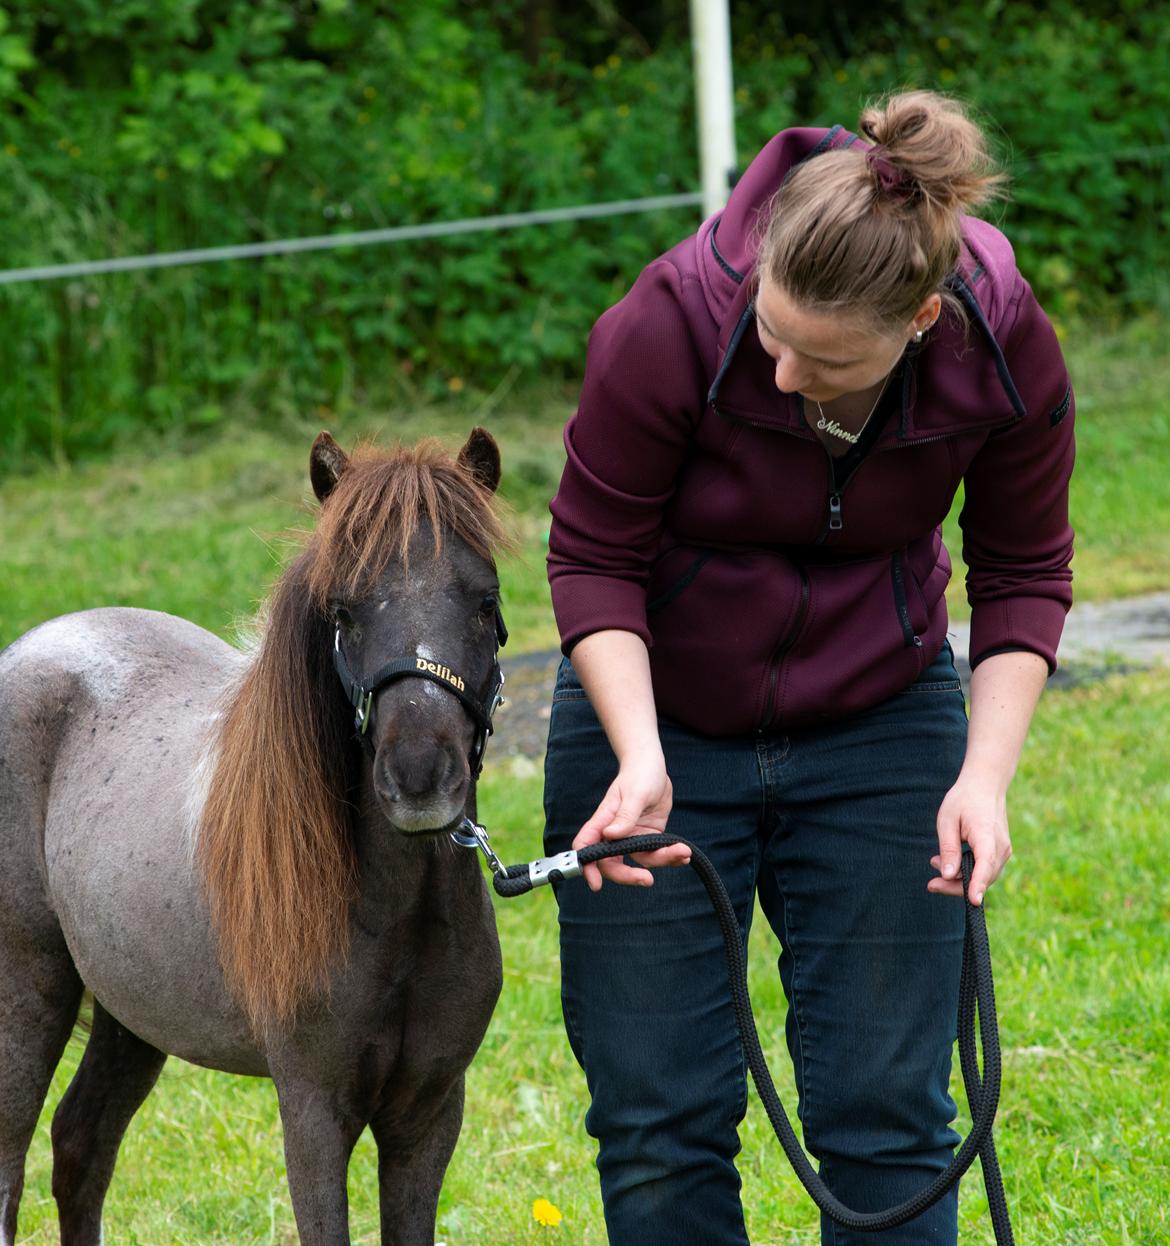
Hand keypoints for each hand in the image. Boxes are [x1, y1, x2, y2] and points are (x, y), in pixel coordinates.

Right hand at [572, 754, 689, 890]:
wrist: (653, 767)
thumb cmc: (639, 775)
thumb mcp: (634, 794)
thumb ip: (625, 816)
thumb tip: (610, 836)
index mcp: (603, 821)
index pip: (586, 846)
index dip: (587, 866)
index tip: (595, 883)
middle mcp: (615, 833)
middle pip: (611, 863)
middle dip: (627, 876)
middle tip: (647, 880)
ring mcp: (632, 836)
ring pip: (639, 861)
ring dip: (661, 862)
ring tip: (682, 853)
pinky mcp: (648, 837)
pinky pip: (655, 853)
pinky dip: (670, 856)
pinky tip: (683, 855)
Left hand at [929, 774, 1012, 906]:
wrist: (985, 786)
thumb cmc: (963, 800)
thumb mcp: (947, 821)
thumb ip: (948, 849)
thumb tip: (948, 875)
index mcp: (987, 836)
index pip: (985, 865)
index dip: (978, 884)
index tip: (973, 901)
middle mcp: (1000, 847)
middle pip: (982, 877)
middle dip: (956, 886)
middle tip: (931, 885)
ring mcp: (1003, 850)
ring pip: (984, 876)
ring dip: (960, 877)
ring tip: (935, 863)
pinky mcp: (1000, 852)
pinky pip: (985, 869)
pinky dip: (967, 870)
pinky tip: (948, 862)